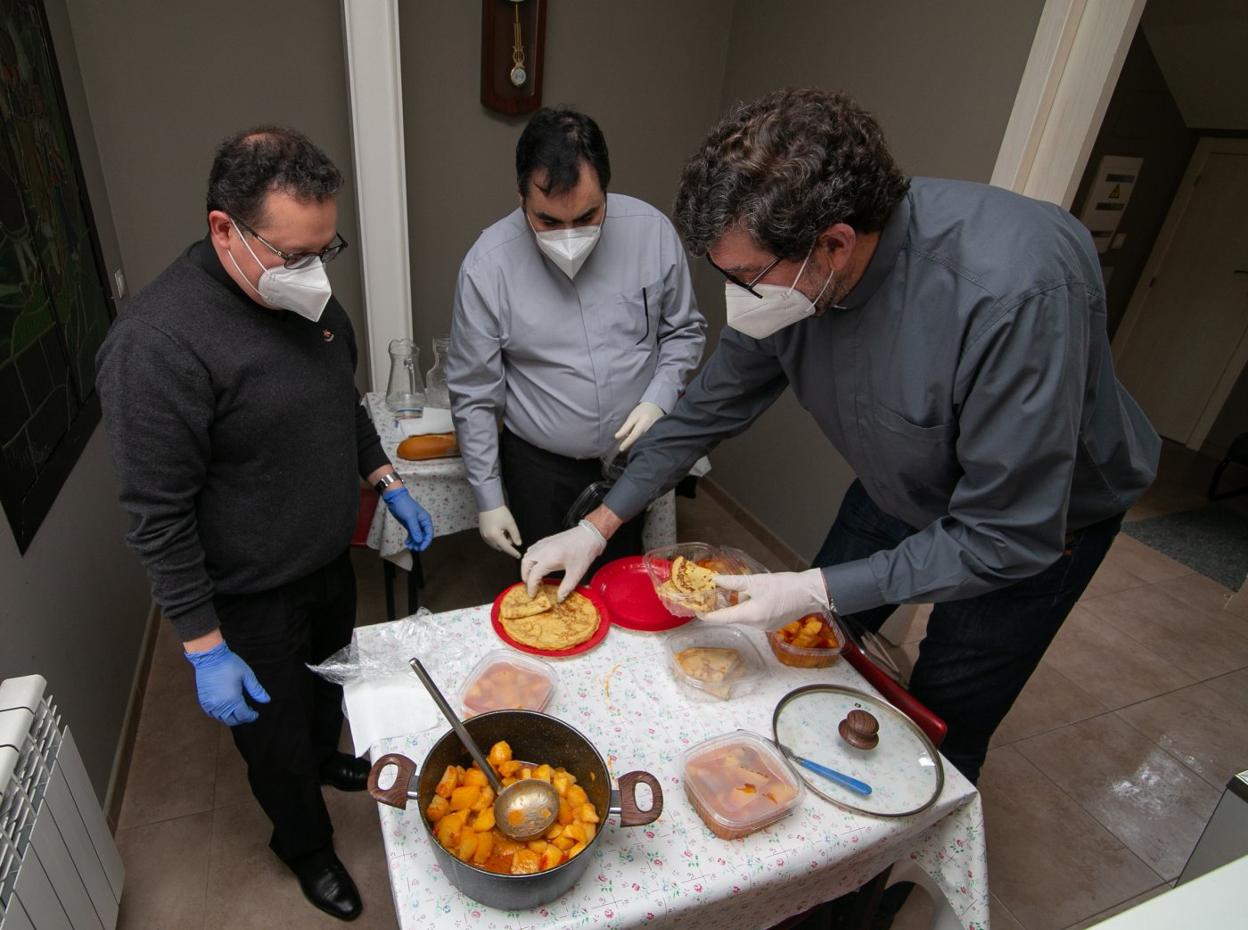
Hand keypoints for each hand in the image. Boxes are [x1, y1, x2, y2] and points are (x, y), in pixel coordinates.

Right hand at [184, 642, 270, 725]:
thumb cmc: (230, 664)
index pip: (243, 716)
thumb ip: (257, 690)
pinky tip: (225, 708)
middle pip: (232, 720)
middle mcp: (220, 705)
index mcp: (232, 699)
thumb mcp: (247, 675)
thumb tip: (267, 700)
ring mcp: (210, 704)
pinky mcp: (203, 701)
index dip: (251, 716)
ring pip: (221, 718)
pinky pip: (211, 714)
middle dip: (242, 719)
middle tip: (248, 712)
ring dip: (230, 718)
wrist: (210, 657)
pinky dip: (219, 714)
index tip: (255, 714)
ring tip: (238, 710)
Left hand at [383, 486, 433, 551]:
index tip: (421, 548)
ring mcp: (415, 524)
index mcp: (425, 519)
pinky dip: (410, 539)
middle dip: (419, 543)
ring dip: (414, 542)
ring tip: (409, 546)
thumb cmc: (404, 505)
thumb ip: (415, 529)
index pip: (429, 533)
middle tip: (414, 549)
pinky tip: (406, 542)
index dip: (426, 542)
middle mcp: (422, 523)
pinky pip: (412, 535)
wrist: (395, 498)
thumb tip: (419, 541)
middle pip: (424, 536)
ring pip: (417, 537)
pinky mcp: (409, 525)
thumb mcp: (410, 517)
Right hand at [479, 506, 522, 558]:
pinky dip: (497, 538)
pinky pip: (491, 540)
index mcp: (495, 536)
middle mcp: (488, 538)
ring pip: (495, 544)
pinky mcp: (482, 532)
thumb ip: (515, 535)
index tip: (518, 556)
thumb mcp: (511, 523)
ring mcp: (483, 535)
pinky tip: (500, 529)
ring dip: (501, 541)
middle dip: (507, 543)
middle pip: (500, 547)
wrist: (489, 503)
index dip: (513, 552)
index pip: (506, 547)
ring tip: (504, 530)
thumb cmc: (500, 512)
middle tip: (510, 533)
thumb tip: (518, 544)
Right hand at [520, 521, 605, 601]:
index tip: (533, 594)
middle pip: (525, 564)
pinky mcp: (547, 540)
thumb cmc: (584, 551)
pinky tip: (538, 564)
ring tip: (533, 576)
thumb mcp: (576, 573)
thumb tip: (560, 598)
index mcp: (549, 558)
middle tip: (530, 586)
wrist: (590, 535)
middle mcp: (543, 550)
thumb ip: (566, 588)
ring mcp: (544, 543)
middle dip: (525, 576)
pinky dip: (531, 558)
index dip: (531, 587)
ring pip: (527, 555)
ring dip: (527, 567)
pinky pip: (532, 549)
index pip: (533, 575)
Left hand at [613, 402, 663, 451]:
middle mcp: (651, 429)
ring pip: (643, 442)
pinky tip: (637, 444)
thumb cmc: (642, 411)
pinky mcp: (657, 435)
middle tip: (623, 449)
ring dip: (636, 445)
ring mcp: (655, 433)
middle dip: (631, 446)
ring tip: (629, 448)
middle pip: (639, 441)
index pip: (634, 435)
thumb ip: (625, 428)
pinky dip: (641, 443)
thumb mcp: (632, 417)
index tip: (621, 449)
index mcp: (644, 423)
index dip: (627, 442)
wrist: (655, 408)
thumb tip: (616, 437)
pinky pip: (647, 441)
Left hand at [701, 569, 830, 629]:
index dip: (707, 615)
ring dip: (744, 604)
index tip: (698, 611)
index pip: (722, 619)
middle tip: (724, 590)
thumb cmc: (783, 585)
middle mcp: (756, 626)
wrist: (810, 593)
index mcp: (749, 615)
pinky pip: (756, 618)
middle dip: (730, 604)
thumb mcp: (755, 581)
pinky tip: (764, 596)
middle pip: (734, 616)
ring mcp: (765, 627)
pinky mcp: (773, 625)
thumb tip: (715, 580)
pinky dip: (754, 608)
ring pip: (746, 616)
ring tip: (755, 589)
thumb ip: (732, 582)